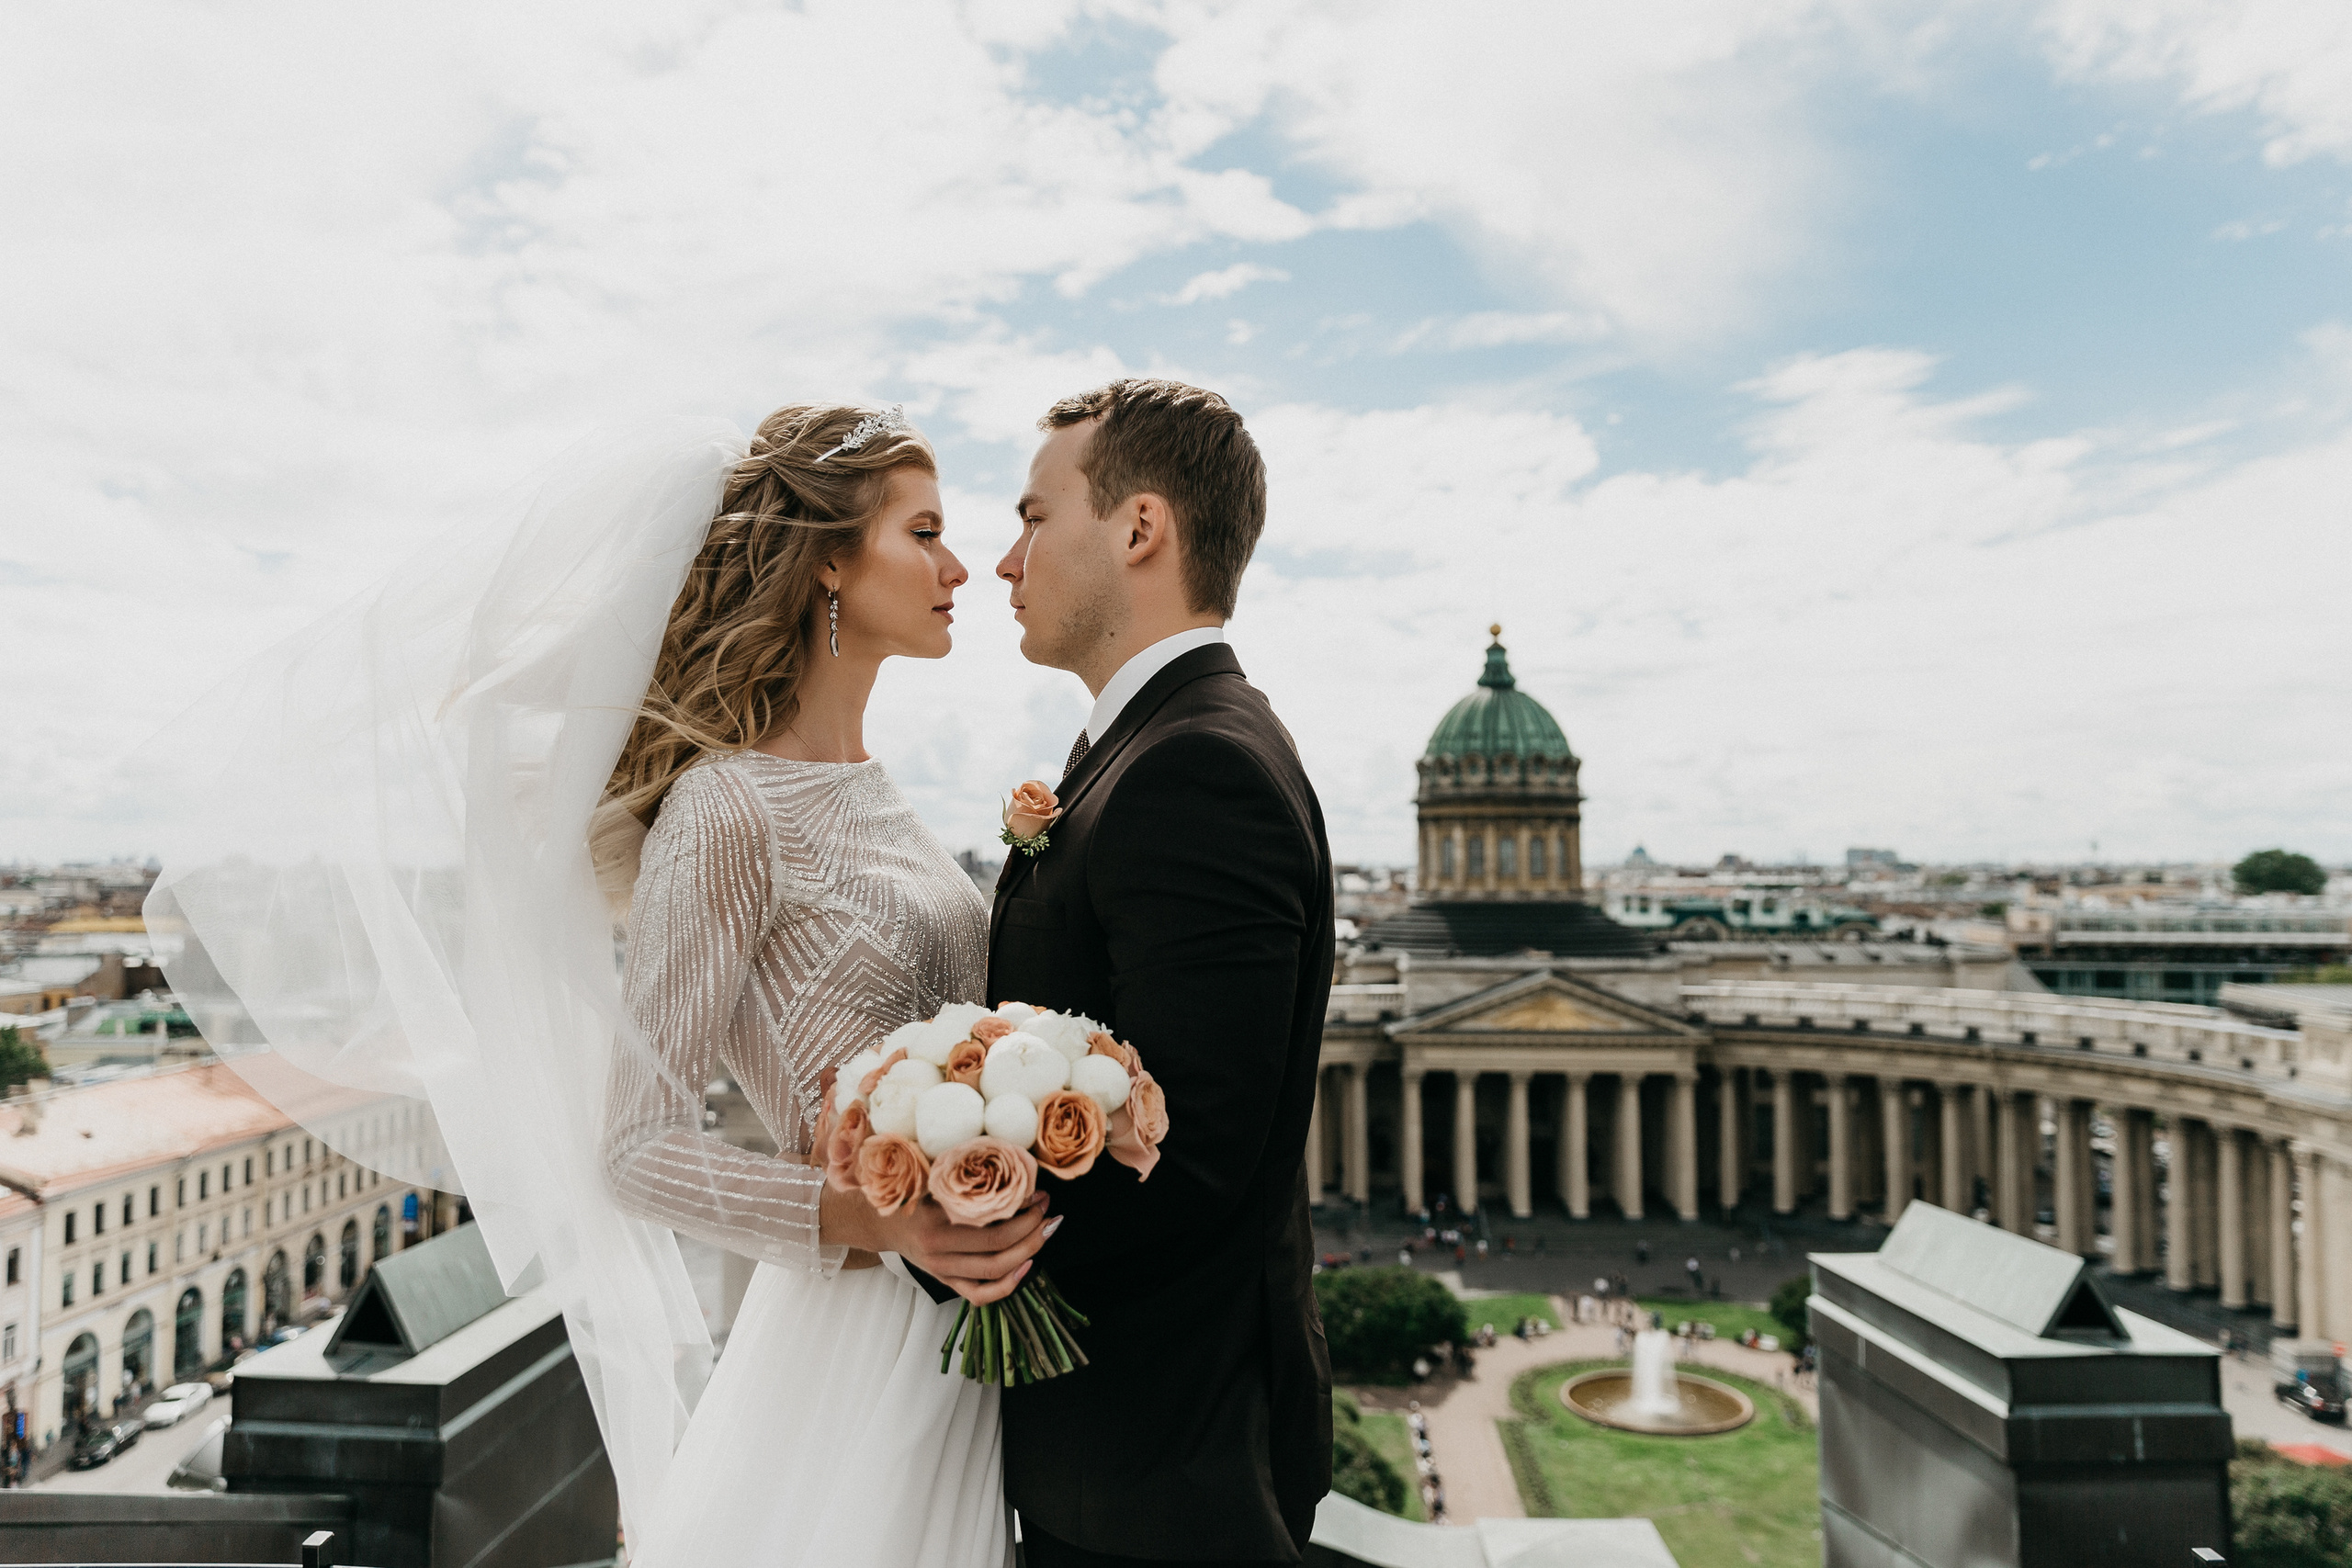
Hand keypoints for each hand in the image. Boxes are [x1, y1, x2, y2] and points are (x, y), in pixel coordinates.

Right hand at [821, 1182, 1052, 1304]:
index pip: (989, 1220)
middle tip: (1048, 1211)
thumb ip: (962, 1174)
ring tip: (1045, 1232)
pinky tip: (1026, 1267)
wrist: (880, 1221)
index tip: (1038, 1192)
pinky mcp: (944, 1282)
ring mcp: (941, 1270)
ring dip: (1028, 1253)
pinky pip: (979, 1295)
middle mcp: (937, 1249)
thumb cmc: (913, 1192)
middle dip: (1032, 1230)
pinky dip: (1007, 1286)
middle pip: (997, 1248)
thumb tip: (1012, 1164)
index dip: (1022, 1209)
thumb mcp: (931, 1176)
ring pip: (994, 1272)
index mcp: (935, 1218)